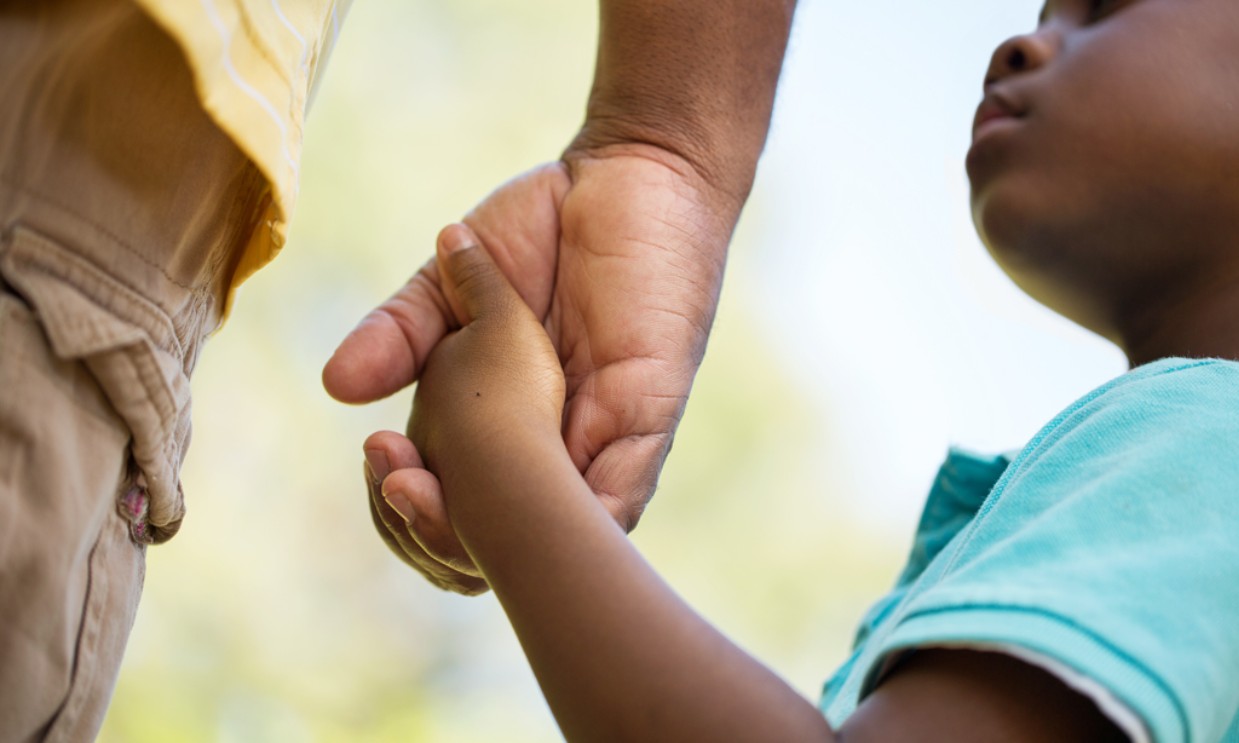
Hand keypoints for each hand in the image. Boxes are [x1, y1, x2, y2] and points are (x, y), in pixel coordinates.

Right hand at [325, 146, 736, 592]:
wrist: (629, 167)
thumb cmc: (547, 224)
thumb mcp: (453, 278)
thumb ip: (402, 331)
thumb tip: (335, 386)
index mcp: (507, 422)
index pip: (457, 503)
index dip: (413, 506)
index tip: (376, 461)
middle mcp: (555, 444)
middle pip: (501, 541)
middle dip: (443, 532)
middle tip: (398, 486)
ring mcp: (605, 436)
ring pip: (559, 536)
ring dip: (495, 533)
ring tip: (435, 499)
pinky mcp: (649, 412)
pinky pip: (624, 492)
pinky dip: (583, 517)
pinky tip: (540, 527)